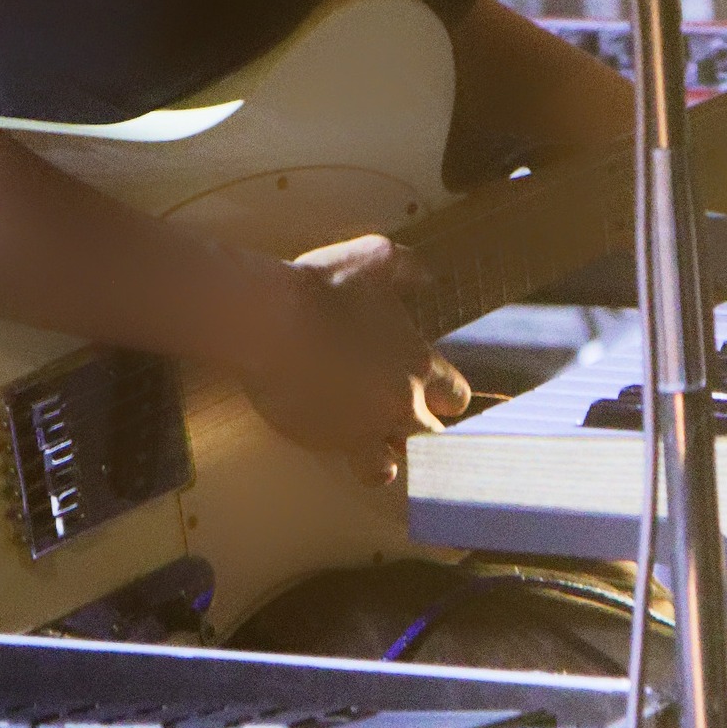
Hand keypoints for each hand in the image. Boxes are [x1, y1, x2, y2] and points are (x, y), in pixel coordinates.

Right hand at [238, 234, 469, 486]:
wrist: (270, 322)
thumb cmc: (322, 287)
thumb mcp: (375, 257)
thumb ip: (409, 268)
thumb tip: (430, 277)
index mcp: (418, 361)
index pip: (456, 395)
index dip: (443, 392)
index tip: (430, 386)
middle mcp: (403, 402)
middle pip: (432, 429)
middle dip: (418, 419)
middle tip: (397, 405)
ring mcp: (371, 428)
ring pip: (401, 457)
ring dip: (393, 447)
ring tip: (380, 437)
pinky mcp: (336, 444)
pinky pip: (368, 470)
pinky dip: (366, 464)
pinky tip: (354, 449)